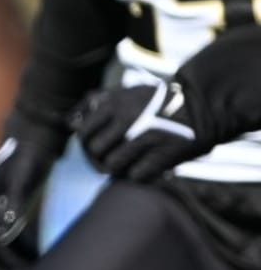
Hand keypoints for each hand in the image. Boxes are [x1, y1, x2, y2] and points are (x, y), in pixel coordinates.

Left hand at [70, 80, 206, 181]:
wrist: (199, 105)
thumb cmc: (155, 101)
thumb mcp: (124, 94)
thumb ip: (96, 104)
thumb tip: (69, 123)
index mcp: (114, 105)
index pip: (83, 132)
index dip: (86, 144)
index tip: (94, 148)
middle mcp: (126, 121)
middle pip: (95, 151)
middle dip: (98, 159)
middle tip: (107, 160)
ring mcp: (144, 139)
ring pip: (112, 165)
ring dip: (117, 169)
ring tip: (124, 165)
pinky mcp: (162, 155)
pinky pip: (136, 175)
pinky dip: (136, 175)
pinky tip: (143, 169)